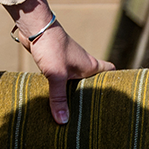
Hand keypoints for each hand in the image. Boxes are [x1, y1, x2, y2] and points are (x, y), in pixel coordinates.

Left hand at [11, 0, 111, 124]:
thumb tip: (62, 121)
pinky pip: (61, 77)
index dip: (113, 82)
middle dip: (90, 93)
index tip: (111, 98)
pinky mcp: (55, 61)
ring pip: (75, 79)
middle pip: (92, 80)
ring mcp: (69, 62)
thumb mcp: (56, 75)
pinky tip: (52, 97)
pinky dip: (59, 86)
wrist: (34, 27)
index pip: (110, 72)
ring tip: (71, 109)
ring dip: (72, 91)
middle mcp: (83, 63)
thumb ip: (58, 98)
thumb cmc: (51, 48)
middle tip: (89, 111)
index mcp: (91, 66)